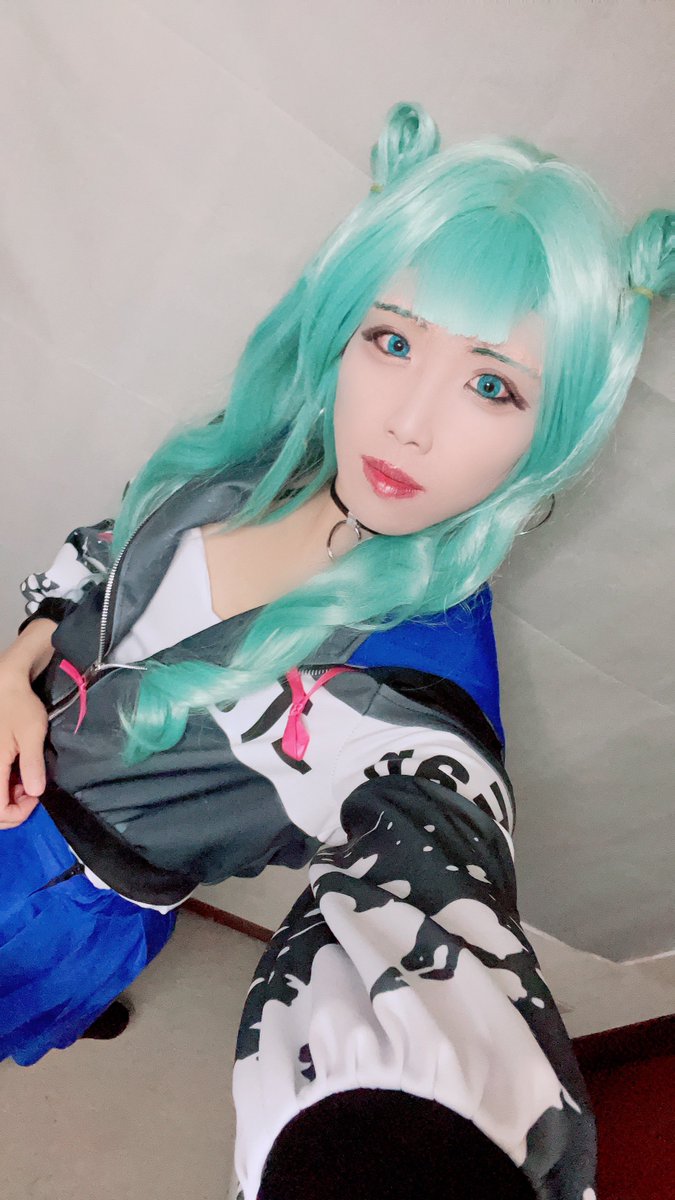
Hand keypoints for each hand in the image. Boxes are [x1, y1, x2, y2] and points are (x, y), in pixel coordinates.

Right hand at [0, 667, 47, 827]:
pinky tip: (15, 771)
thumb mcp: (32, 734)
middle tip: (30, 789)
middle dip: (12, 807)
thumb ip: (32, 765)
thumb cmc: (18, 704)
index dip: (18, 813)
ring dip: (6, 795)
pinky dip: (2, 783)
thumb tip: (35, 792)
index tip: (35, 797)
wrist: (3, 681)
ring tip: (24, 779)